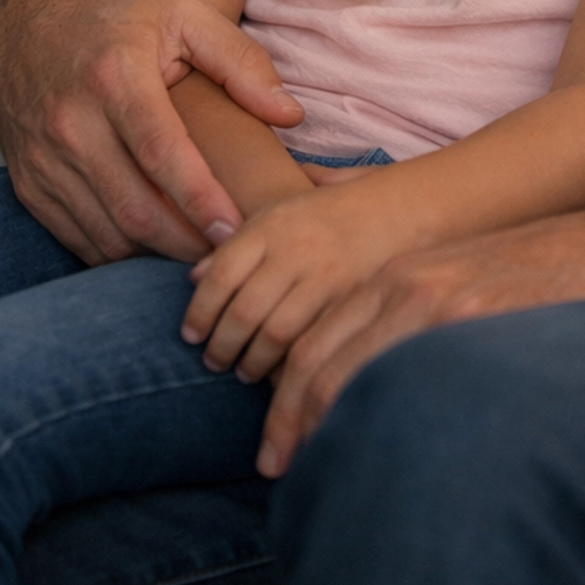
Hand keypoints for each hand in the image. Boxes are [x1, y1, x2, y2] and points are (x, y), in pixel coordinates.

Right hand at [0, 0, 302, 263]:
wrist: (29, 28)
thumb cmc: (119, 24)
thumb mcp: (184, 16)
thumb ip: (241, 61)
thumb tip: (290, 114)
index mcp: (114, 76)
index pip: (160, 151)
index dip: (199, 198)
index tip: (235, 230)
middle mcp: (71, 121)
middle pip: (134, 206)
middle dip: (187, 241)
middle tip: (231, 253)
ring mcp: (43, 159)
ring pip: (106, 232)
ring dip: (156, 253)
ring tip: (201, 254)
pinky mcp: (28, 186)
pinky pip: (77, 239)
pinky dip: (119, 253)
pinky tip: (155, 247)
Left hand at [182, 175, 399, 381]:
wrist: (393, 211)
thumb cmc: (323, 217)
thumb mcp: (276, 215)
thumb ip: (235, 246)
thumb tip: (194, 279)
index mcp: (271, 226)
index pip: (221, 274)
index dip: (200, 312)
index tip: (191, 335)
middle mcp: (296, 250)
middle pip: (245, 310)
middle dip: (223, 346)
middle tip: (214, 362)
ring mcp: (326, 277)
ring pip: (276, 334)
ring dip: (253, 362)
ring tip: (245, 371)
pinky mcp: (351, 301)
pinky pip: (312, 341)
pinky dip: (290, 365)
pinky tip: (280, 373)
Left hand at [256, 204, 584, 474]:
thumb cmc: (542, 278)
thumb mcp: (467, 282)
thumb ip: (421, 317)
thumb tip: (385, 378)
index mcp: (403, 278)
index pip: (321, 339)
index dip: (289, 395)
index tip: (278, 441)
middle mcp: (406, 287)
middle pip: (319, 360)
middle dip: (289, 419)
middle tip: (275, 467)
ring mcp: (435, 306)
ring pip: (347, 376)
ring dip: (317, 428)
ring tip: (305, 474)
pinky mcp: (466, 323)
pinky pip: (400, 382)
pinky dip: (371, 420)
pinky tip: (368, 454)